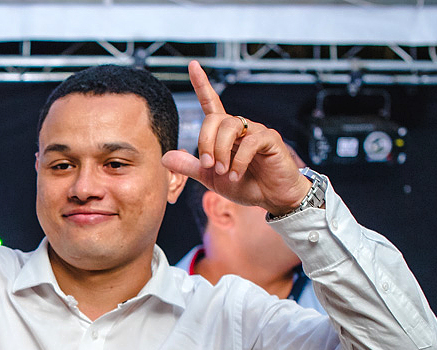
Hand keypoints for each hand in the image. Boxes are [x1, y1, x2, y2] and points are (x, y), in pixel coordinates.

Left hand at [162, 60, 312, 215]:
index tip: (192, 65)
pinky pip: (250, 142)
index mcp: (225, 133)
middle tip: (208, 166)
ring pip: (230, 127)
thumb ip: (190, 166)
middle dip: (205, 142)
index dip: (202, 84)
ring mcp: (256, 130)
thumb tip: (165, 156)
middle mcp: (240, 126)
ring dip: (221, 152)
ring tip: (224, 172)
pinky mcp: (271, 139)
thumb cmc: (245, 184)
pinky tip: (236, 174)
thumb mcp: (210, 178)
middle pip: (215, 120)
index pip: (211, 103)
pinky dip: (238, 161)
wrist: (272, 197)